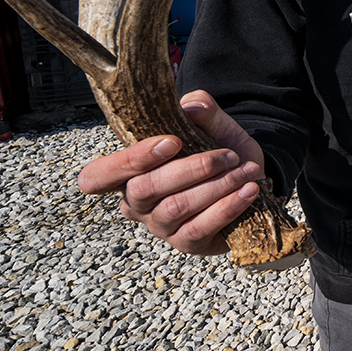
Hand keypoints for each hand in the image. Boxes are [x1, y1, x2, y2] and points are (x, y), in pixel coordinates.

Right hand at [76, 90, 266, 255]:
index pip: (98, 175)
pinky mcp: (186, 243)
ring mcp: (160, 226)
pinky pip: (199, 228)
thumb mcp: (217, 127)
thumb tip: (191, 106)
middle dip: (191, 168)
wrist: (253, 182)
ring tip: (247, 171)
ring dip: (217, 186)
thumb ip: (203, 110)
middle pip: (144, 188)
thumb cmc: (223, 153)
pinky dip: (228, 207)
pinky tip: (249, 191)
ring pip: (176, 207)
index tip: (172, 142)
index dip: (128, 160)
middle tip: (229, 155)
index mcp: (131, 172)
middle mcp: (137, 203)